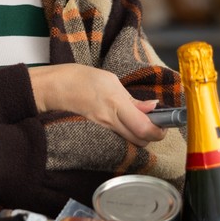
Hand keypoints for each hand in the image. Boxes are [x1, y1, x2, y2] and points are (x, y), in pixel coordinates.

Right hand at [29, 63, 163, 145]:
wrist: (56, 88)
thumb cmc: (81, 79)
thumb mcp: (111, 81)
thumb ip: (132, 98)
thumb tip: (152, 107)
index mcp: (115, 104)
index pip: (145, 128)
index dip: (159, 130)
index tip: (163, 123)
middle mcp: (110, 120)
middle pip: (141, 140)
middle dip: (152, 134)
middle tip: (154, 122)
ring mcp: (103, 129)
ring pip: (131, 141)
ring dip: (140, 135)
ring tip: (140, 121)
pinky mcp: (98, 132)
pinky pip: (120, 139)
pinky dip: (128, 134)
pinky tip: (126, 123)